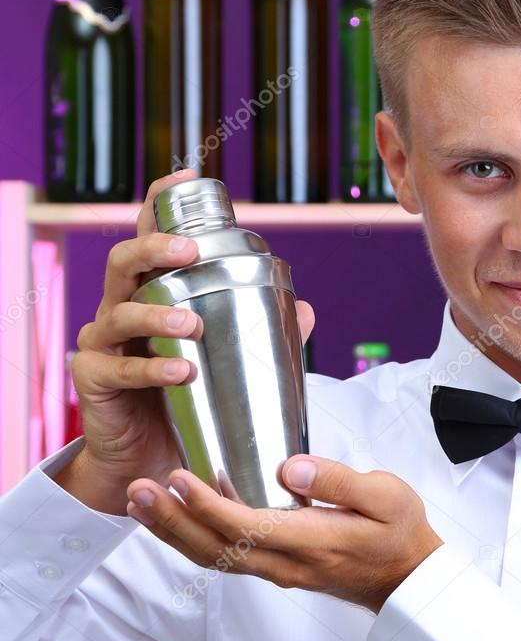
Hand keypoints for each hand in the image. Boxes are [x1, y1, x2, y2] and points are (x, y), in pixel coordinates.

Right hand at [60, 169, 315, 513]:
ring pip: (119, 311)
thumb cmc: (185, 403)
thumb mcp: (226, 364)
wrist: (148, 462)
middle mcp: (121, 311)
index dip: (162, 204)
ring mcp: (103, 345)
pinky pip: (118, 369)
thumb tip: (307, 311)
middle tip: (190, 252)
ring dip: (156, 313)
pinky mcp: (93, 381)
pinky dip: (151, 368)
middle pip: (124, 262)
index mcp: (152, 296)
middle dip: (155, 249)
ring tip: (191, 325)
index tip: (188, 178)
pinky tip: (181, 370)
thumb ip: (263, 336)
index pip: (150, 239)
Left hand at [125, 455, 444, 613]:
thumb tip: (292, 468)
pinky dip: (192, 540)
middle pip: (216, 548)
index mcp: (314, 542)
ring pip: (214, 558)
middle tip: (138, 490)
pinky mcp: (276, 569)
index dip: (207, 506)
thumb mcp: (388, 496)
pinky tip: (174, 519)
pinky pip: (225, 559)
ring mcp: (279, 572)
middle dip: (173, 520)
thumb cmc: (401, 532)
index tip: (179, 478)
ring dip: (174, 532)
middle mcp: (288, 564)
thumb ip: (340, 481)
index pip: (248, 527)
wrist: (409, 579)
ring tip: (139, 503)